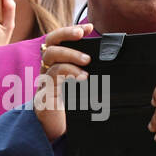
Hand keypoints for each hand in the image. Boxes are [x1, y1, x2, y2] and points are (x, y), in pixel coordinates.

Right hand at [33, 23, 92, 140]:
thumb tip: (111, 57)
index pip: (58, 38)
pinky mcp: (44, 94)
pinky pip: (52, 79)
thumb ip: (87, 70)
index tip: (88, 28)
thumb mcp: (80, 83)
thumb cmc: (70, 103)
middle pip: (51, 43)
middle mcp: (47, 67)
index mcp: (55, 62)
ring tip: (87, 63)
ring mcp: (44, 80)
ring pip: (50, 59)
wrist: (55, 127)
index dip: (70, 30)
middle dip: (67, 37)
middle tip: (83, 38)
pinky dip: (68, 75)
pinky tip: (81, 79)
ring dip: (70, 57)